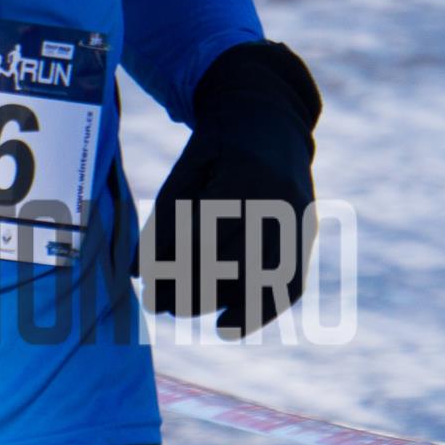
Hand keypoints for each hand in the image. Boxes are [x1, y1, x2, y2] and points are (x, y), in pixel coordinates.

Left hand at [147, 40, 320, 334]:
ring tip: (189, 314)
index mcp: (242, 176)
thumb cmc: (216, 149)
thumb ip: (164, 221)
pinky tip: (229, 326)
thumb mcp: (185, 174)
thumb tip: (138, 274)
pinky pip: (290, 282)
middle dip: (193, 290)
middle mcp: (277, 198)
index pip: (202, 237)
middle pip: (233, 262)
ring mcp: (298, 216)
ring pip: (264, 278)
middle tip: (163, 305)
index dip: (172, 270)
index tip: (149, 291)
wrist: (268, 119)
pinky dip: (262, 311)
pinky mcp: (306, 231)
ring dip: (225, 305)